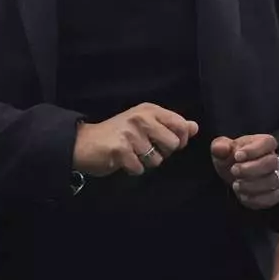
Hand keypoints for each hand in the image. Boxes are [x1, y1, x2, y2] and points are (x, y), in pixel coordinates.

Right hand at [73, 103, 197, 176]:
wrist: (84, 143)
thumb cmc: (119, 134)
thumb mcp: (146, 124)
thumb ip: (171, 125)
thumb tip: (194, 127)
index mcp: (150, 110)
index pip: (181, 125)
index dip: (180, 140)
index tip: (166, 142)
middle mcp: (141, 118)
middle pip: (173, 145)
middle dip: (162, 153)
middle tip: (144, 149)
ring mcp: (130, 133)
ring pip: (157, 160)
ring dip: (145, 163)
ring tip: (131, 153)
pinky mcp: (120, 149)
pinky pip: (140, 169)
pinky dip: (132, 169)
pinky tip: (122, 160)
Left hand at [212, 134, 278, 209]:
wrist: (234, 175)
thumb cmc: (231, 158)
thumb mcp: (222, 149)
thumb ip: (220, 146)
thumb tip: (221, 148)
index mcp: (264, 144)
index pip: (268, 142)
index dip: (253, 150)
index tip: (237, 156)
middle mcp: (273, 159)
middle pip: (271, 163)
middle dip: (251, 168)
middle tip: (234, 170)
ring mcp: (276, 177)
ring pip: (273, 181)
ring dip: (252, 185)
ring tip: (236, 185)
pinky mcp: (274, 194)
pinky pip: (272, 198)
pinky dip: (257, 199)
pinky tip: (242, 196)